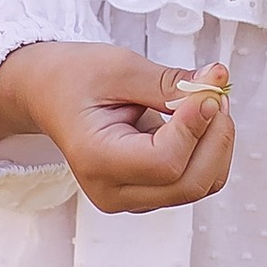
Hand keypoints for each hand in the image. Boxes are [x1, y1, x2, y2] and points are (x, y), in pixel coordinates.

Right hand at [0, 43, 234, 214]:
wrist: (49, 94)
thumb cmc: (75, 79)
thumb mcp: (119, 68)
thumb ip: (169, 81)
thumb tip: (216, 83)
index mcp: (95, 160)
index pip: (165, 162)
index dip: (196, 126)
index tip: (208, 90)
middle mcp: (112, 191)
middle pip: (190, 183)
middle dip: (216, 136)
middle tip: (216, 92)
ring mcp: (131, 198)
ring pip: (200, 184)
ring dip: (217, 143)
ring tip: (206, 101)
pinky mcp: (148, 194)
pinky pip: (196, 181)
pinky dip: (209, 151)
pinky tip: (199, 120)